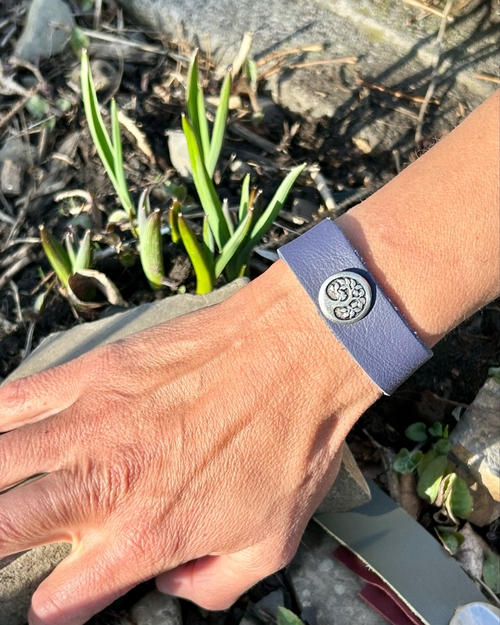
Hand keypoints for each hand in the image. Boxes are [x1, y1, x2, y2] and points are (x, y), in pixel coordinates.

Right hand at [0, 261, 378, 624]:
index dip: (57, 606)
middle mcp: (103, 483)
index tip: (60, 598)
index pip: (65, 595)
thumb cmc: (291, 442)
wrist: (295, 354)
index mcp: (145, 535)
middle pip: (5, 528)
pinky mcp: (94, 372)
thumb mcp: (271, 543)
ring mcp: (90, 422)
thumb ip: (213, 584)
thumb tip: (173, 583)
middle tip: (9, 541)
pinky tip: (1, 432)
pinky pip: (17, 398)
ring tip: (1, 493)